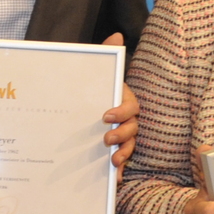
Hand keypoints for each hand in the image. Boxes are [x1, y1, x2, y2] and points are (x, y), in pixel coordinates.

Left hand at [101, 34, 137, 169]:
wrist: (79, 106)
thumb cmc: (91, 89)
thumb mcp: (95, 73)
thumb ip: (105, 54)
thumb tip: (116, 35)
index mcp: (124, 100)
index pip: (131, 106)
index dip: (122, 112)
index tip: (106, 116)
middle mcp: (127, 119)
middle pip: (133, 128)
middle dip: (123, 135)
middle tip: (106, 139)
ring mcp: (123, 135)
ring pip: (131, 145)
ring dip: (124, 153)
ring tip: (114, 160)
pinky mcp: (116, 150)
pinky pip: (123, 161)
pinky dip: (121, 169)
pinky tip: (116, 178)